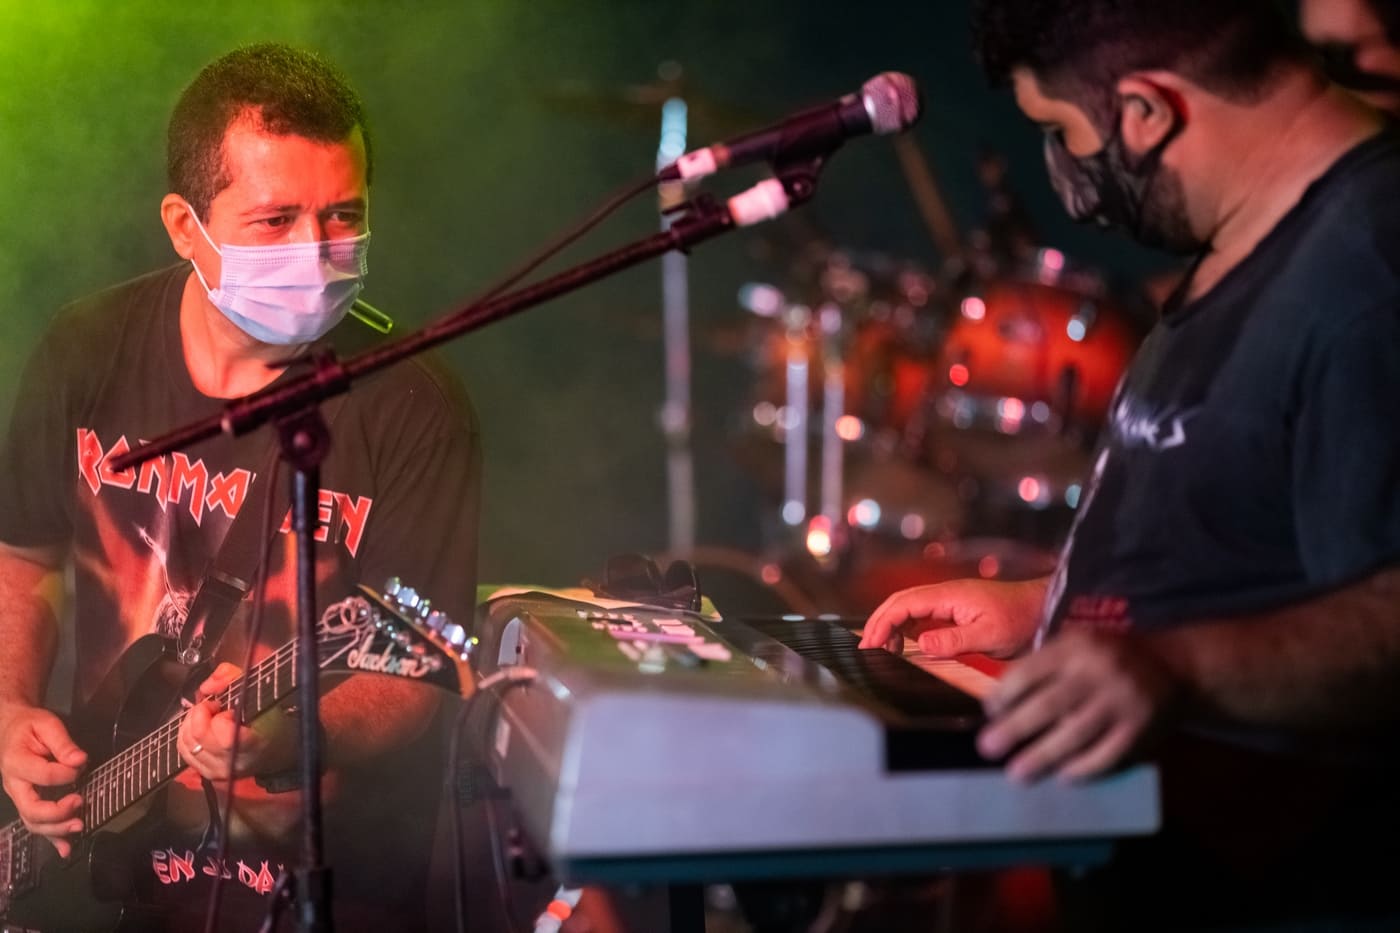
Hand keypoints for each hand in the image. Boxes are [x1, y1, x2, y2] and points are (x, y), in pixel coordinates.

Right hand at [0, 704, 87, 857]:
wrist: (10, 731)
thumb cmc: (30, 726)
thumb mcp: (46, 724)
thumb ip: (62, 742)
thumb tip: (79, 760)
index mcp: (16, 762)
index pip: (42, 775)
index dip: (65, 773)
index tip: (81, 764)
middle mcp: (14, 785)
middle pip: (30, 809)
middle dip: (56, 812)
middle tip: (80, 802)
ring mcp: (19, 797)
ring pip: (32, 822)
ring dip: (56, 830)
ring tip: (79, 826)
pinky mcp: (27, 803)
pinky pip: (36, 825)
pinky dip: (52, 840)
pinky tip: (66, 849)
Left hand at [177, 663, 293, 781]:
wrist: (276, 746)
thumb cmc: (270, 717)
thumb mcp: (257, 688)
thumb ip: (230, 676)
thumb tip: (206, 687)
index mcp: (253, 744)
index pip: (224, 737)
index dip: (221, 717)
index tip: (230, 710)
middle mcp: (234, 762)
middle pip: (199, 736)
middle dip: (201, 713)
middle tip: (214, 706)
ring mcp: (218, 771)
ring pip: (186, 743)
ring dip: (191, 722)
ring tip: (208, 715)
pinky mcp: (207, 774)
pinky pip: (184, 751)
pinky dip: (187, 734)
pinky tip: (200, 727)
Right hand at [858, 577, 1046, 658]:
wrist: (1042, 608)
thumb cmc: (1020, 618)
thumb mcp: (989, 635)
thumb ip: (953, 640)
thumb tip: (920, 645)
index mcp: (948, 596)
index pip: (903, 604)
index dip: (882, 623)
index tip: (870, 644)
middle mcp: (945, 595)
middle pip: (900, 602)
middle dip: (879, 623)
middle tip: (866, 649)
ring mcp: (949, 601)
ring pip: (908, 608)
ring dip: (891, 626)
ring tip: (884, 650)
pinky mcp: (955, 610)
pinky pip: (921, 615)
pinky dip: (906, 628)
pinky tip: (905, 645)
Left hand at [977, 628, 1177, 781]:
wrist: (1175, 667)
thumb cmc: (1111, 658)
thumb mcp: (1078, 646)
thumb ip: (1043, 667)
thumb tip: (998, 704)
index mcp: (1076, 646)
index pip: (1030, 671)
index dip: (1005, 695)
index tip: (989, 714)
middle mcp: (1099, 671)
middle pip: (1049, 705)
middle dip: (1014, 729)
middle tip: (988, 749)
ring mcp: (1122, 701)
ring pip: (1075, 734)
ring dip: (1043, 756)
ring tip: (1018, 773)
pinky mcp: (1140, 728)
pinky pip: (1107, 754)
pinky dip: (1084, 768)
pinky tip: (1064, 777)